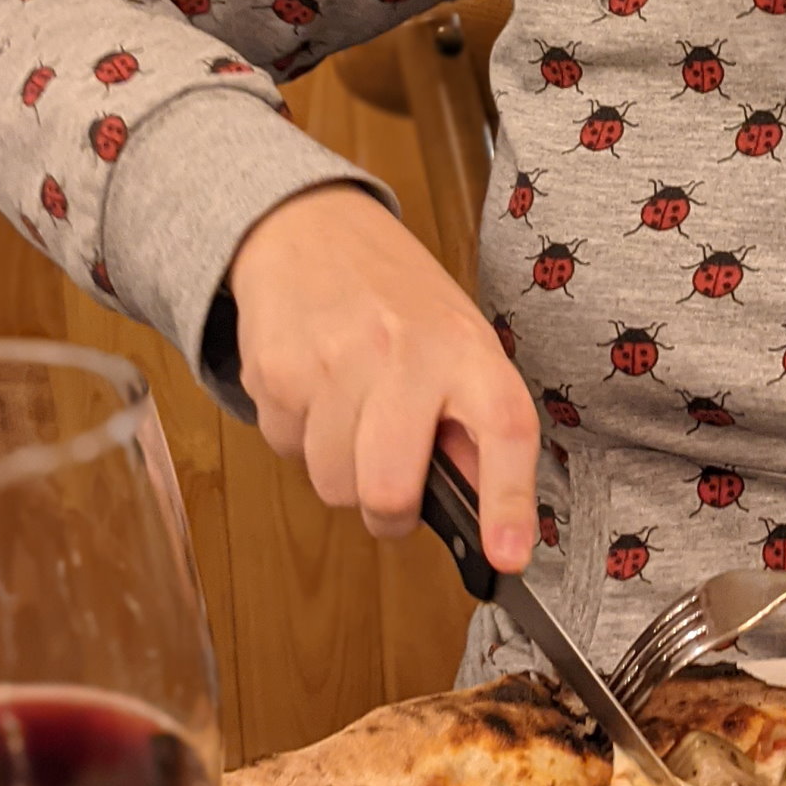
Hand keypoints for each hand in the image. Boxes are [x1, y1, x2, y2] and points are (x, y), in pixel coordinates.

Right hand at [229, 183, 540, 570]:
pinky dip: (300, 437)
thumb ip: (474, 422)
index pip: (503, 429)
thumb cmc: (398, 298)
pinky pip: (286, 451)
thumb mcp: (460, 341)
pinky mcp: (277, 370)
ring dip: (340, 471)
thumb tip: (490, 512)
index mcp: (468, 349)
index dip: (508, 500)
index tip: (508, 556)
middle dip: (388, 512)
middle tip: (394, 488)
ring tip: (352, 414)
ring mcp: (336, 361)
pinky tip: (315, 390)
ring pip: (331, 484)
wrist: (310, 229)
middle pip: (386, 490)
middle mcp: (406, 353)